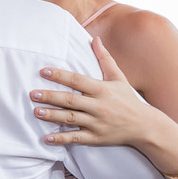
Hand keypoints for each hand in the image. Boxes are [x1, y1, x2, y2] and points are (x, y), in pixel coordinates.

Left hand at [30, 37, 155, 146]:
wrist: (144, 125)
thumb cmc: (128, 99)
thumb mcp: (118, 77)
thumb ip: (104, 59)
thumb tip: (95, 39)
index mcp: (102, 89)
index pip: (77, 80)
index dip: (60, 75)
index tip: (43, 71)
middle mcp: (99, 106)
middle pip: (71, 100)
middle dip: (51, 97)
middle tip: (33, 94)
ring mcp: (97, 122)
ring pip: (71, 118)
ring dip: (52, 115)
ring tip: (36, 111)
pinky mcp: (96, 137)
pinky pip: (76, 138)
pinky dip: (62, 139)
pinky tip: (47, 138)